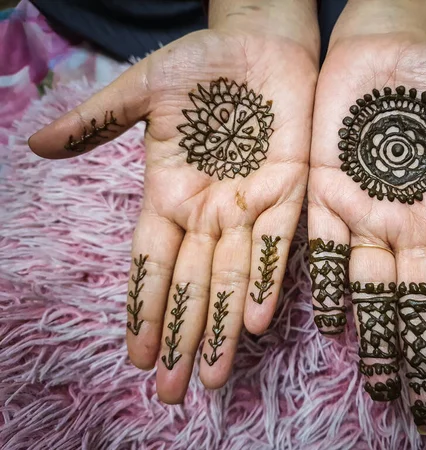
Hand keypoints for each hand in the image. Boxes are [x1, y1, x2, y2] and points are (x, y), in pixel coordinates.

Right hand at [28, 1, 318, 402]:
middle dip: (184, 337)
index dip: (144, 309)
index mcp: (170, 194)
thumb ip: (99, 120)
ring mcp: (249, 206)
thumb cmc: (203, 65)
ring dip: (223, 326)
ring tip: (213, 375)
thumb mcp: (145, 89)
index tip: (138, 355)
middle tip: (174, 392)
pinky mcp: (289, 191)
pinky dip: (267, 281)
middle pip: (192, 284)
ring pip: (234, 277)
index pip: (152, 264)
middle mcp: (209, 212)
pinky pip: (278, 243)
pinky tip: (254, 321)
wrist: (260, 42)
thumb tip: (35, 145)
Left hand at [307, 0, 425, 433]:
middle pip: (420, 308)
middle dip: (423, 359)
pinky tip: (334, 326)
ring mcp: (367, 216)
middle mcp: (410, 228)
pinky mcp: (327, 196)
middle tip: (423, 412)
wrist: (384, 48)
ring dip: (380, 341)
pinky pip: (327, 250)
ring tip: (383, 388)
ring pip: (375, 292)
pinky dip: (329, 286)